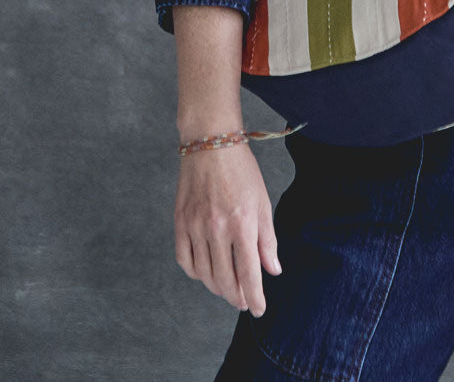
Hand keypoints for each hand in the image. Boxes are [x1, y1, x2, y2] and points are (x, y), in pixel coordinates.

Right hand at [174, 142, 281, 315]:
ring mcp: (195, 226)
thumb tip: (273, 271)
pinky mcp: (180, 222)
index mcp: (243, 223)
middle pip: (225, 280)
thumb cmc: (241, 171)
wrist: (211, 144)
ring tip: (227, 288)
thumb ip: (268, 240)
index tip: (258, 310)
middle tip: (243, 302)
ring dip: (217, 287)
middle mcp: (217, 228)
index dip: (255, 297)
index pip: (250, 274)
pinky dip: (195, 273)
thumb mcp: (263, 202)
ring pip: (204, 274)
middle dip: (236, 297)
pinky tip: (205, 272)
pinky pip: (185, 260)